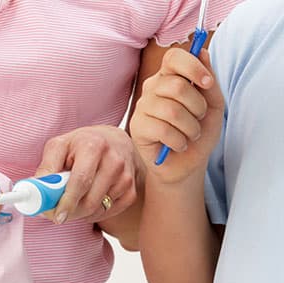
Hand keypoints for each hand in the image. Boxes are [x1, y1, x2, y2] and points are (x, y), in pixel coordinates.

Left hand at [35, 125, 141, 223]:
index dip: (67, 202)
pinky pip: (110, 212)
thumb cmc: (81, 144)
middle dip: (71, 212)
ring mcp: (126, 176)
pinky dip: (95, 214)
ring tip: (71, 204)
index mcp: (93, 146)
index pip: (80, 181)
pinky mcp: (131, 189)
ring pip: (99, 208)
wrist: (115, 141)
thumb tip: (35, 191)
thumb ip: (47, 167)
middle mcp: (114, 160)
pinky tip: (88, 203)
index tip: (56, 216)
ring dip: (81, 213)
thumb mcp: (59, 146)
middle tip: (57, 215)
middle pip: (90, 199)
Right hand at [130, 48, 224, 183]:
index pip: (173, 57)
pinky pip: (162, 129)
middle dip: (197, 107)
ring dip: (190, 127)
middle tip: (198, 119)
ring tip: (189, 135)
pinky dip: (179, 141)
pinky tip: (178, 145)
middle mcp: (152, 89)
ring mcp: (141, 107)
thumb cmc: (198, 132)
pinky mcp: (136, 127)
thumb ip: (208, 80)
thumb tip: (202, 51)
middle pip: (177, 86)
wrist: (187, 164)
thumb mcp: (213, 105)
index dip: (192, 66)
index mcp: (169, 77)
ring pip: (171, 110)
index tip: (207, 83)